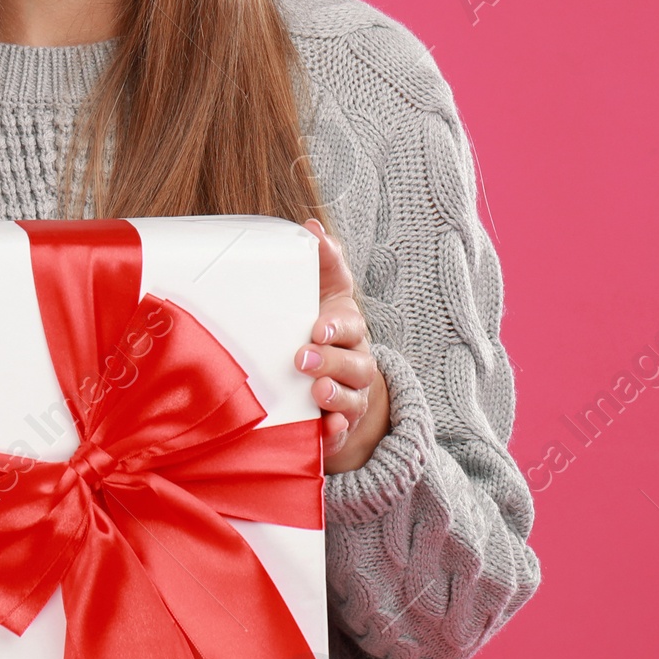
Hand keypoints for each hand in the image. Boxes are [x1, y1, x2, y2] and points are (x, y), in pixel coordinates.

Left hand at [296, 217, 388, 473]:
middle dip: (330, 362)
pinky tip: (325, 430)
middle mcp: (355, 363)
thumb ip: (322, 260)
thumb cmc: (323, 326)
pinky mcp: (341, 426)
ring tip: (315, 393)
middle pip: (354, 364)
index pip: (351, 325)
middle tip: (302, 359)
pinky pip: (341, 433)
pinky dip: (335, 432)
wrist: (335, 378)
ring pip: (350, 399)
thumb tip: (312, 226)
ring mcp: (351, 397)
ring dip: (334, 396)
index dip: (336, 327)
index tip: (317, 327)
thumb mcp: (325, 292)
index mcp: (349, 329)